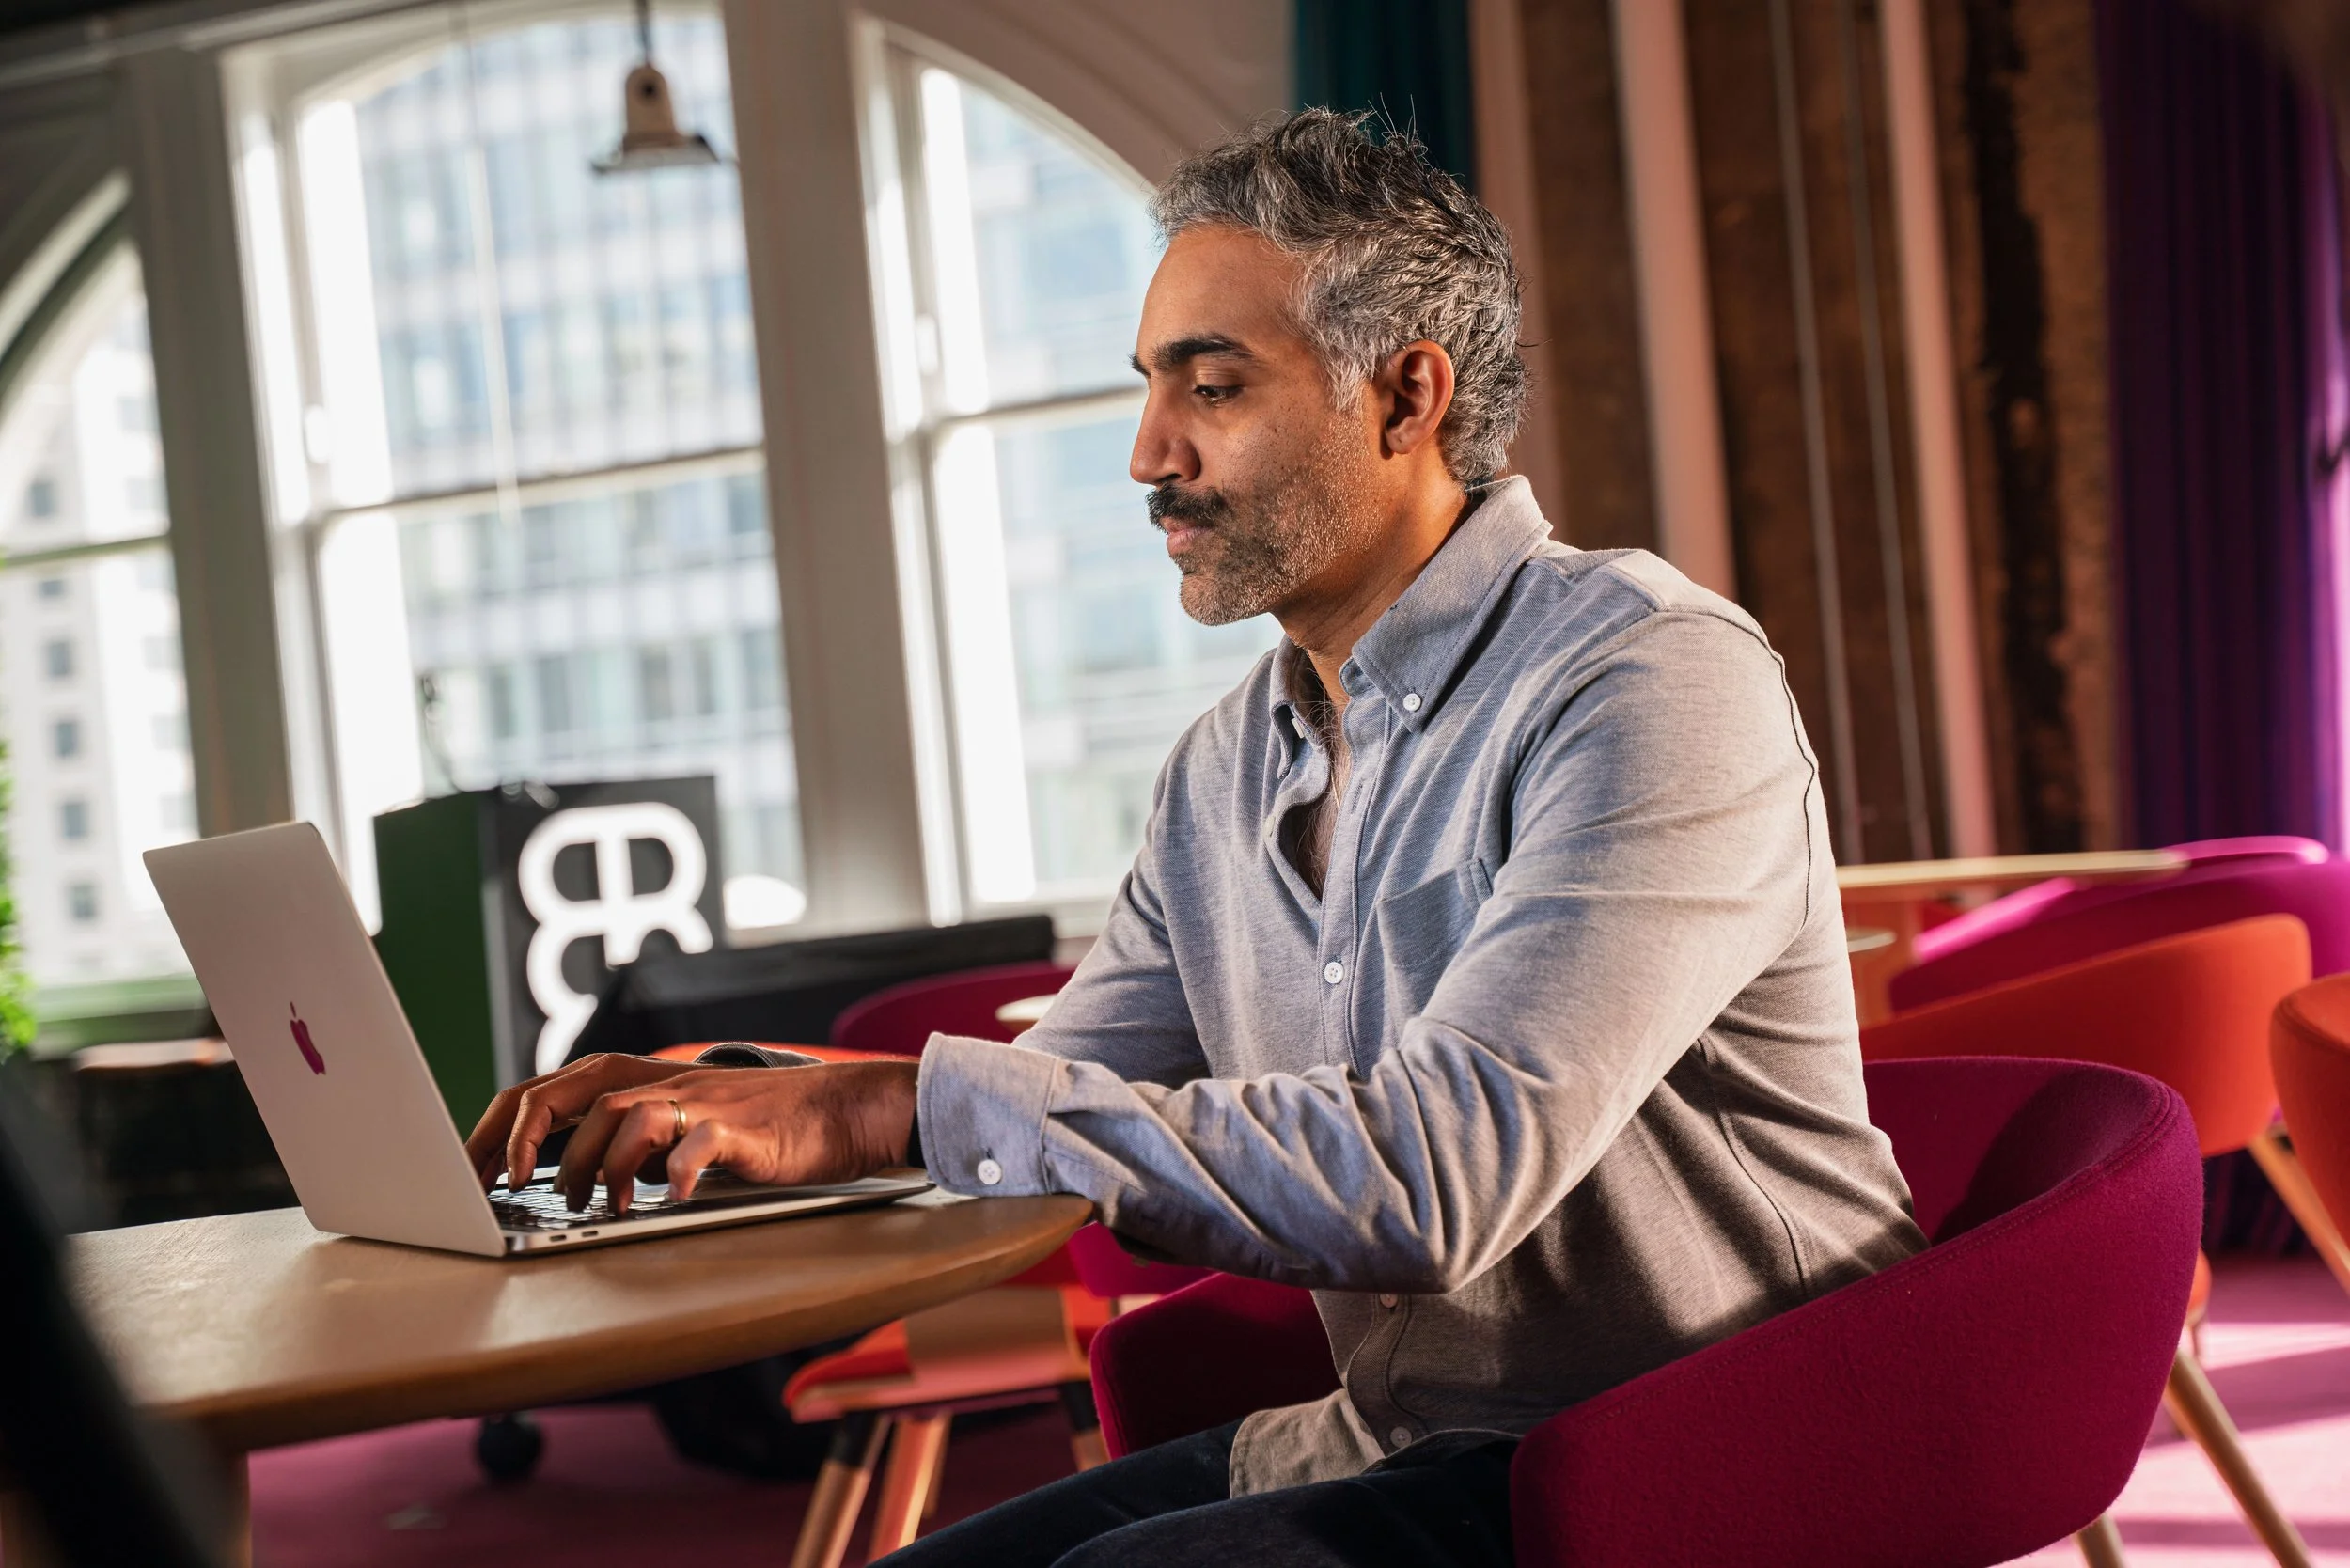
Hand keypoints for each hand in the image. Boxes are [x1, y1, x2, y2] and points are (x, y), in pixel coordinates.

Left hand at [466, 1052, 920, 1213]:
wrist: (843, 1110)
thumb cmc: (760, 1126)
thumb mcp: (680, 1123)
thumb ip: (627, 1135)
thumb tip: (560, 1174)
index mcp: (639, 1079)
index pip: (545, 1089)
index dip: (499, 1129)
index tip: (469, 1172)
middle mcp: (662, 1082)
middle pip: (570, 1091)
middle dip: (526, 1139)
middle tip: (508, 1186)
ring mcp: (700, 1102)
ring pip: (622, 1116)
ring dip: (593, 1165)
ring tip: (592, 1205)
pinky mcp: (739, 1129)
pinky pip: (695, 1145)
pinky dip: (673, 1174)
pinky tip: (666, 1198)